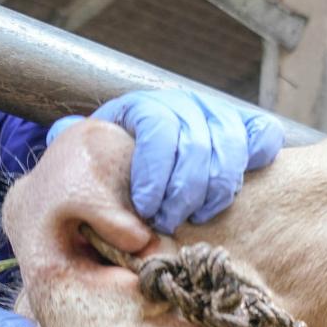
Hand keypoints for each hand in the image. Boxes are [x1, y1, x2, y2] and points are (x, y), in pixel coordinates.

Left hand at [48, 89, 282, 233]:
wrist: (138, 167)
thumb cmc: (112, 170)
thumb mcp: (87, 156)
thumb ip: (74, 146)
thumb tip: (63, 134)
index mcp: (142, 107)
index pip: (156, 127)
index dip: (155, 170)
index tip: (147, 208)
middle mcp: (182, 104)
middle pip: (196, 141)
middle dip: (184, 190)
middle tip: (170, 223)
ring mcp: (216, 114)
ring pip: (231, 144)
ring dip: (216, 188)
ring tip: (198, 217)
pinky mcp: (246, 127)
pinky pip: (263, 133)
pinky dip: (259, 155)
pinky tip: (239, 185)